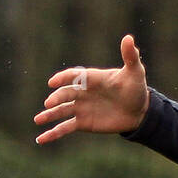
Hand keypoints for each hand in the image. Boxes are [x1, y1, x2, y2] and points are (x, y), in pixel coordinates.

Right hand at [33, 34, 148, 143]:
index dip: (63, 78)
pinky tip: (40, 139)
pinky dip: (52, 133)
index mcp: (91, 79)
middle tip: (49, 104)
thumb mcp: (135, 73)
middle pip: (66, 94)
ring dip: (49, 115)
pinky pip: (64, 128)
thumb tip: (128, 38)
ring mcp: (81, 108)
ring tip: (38, 120)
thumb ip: (130, 56)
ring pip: (61, 111)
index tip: (53, 83)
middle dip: (57, 99)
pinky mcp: (83, 123)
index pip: (74, 76)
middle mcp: (82, 93)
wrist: (140, 112)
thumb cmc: (136, 89)